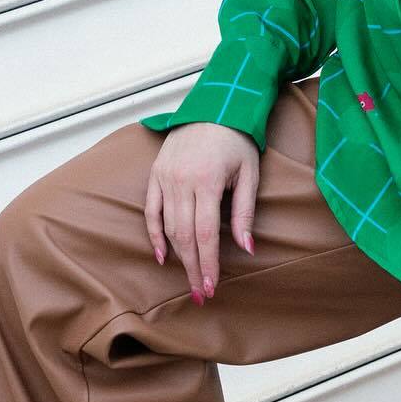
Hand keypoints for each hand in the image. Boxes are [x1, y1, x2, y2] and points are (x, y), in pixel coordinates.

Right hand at [145, 121, 259, 302]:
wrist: (213, 107)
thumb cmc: (236, 141)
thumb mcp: (249, 174)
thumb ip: (244, 212)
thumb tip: (247, 248)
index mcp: (206, 181)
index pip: (205, 234)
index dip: (207, 263)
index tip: (210, 287)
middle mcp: (181, 181)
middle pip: (185, 236)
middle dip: (193, 267)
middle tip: (199, 294)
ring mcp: (165, 178)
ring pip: (168, 227)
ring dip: (178, 256)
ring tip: (188, 279)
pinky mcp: (156, 175)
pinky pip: (151, 210)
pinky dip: (155, 234)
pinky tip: (162, 255)